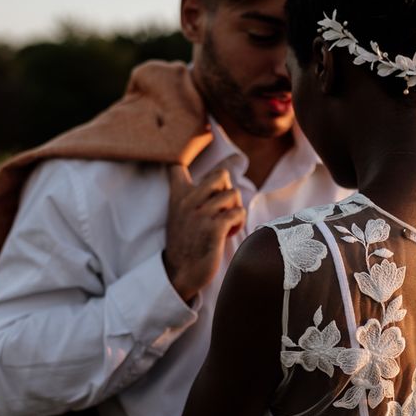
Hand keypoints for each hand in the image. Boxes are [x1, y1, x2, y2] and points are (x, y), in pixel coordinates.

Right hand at [163, 165, 245, 302]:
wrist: (180, 273)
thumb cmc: (187, 243)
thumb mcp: (182, 214)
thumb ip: (199, 193)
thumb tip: (232, 163)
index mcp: (178, 196)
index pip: (177, 166)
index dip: (189, 152)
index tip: (204, 141)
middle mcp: (187, 201)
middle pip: (221, 174)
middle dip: (229, 189)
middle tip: (224, 208)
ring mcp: (200, 214)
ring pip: (233, 194)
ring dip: (236, 209)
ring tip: (227, 224)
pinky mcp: (213, 229)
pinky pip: (237, 212)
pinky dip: (239, 222)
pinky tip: (229, 232)